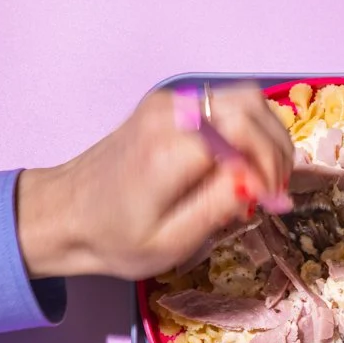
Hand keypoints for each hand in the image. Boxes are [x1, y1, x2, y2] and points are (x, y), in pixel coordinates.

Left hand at [16, 84, 294, 279]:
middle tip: (277, 192)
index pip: (244, 132)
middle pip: (250, 105)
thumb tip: (258, 182)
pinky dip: (248, 131)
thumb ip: (217, 208)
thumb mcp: (171, 243)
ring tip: (267, 180)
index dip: (269, 167)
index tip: (272, 203)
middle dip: (276, 149)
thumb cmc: (116, 239)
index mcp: (169, 150)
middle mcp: (170, 114)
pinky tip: (245, 167)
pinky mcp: (169, 106)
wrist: (66, 213)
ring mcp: (168, 103)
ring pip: (243, 99)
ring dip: (267, 137)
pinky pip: (225, 105)